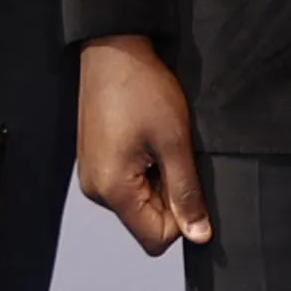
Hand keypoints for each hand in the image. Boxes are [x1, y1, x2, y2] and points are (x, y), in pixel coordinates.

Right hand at [77, 34, 211, 254]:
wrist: (112, 51)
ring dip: (157, 181)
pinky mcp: (93, 162)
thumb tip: (198, 235)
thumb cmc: (141, 90)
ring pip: (137, 203)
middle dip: (168, 197)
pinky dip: (144, 170)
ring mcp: (92, 176)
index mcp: (112, 190)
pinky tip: (146, 139)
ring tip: (157, 143)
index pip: (155, 239)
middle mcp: (96, 190)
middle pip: (144, 222)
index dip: (181, 219)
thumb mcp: (175, 143)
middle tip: (171, 155)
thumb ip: (186, 193)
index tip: (186, 182)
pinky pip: (125, 184)